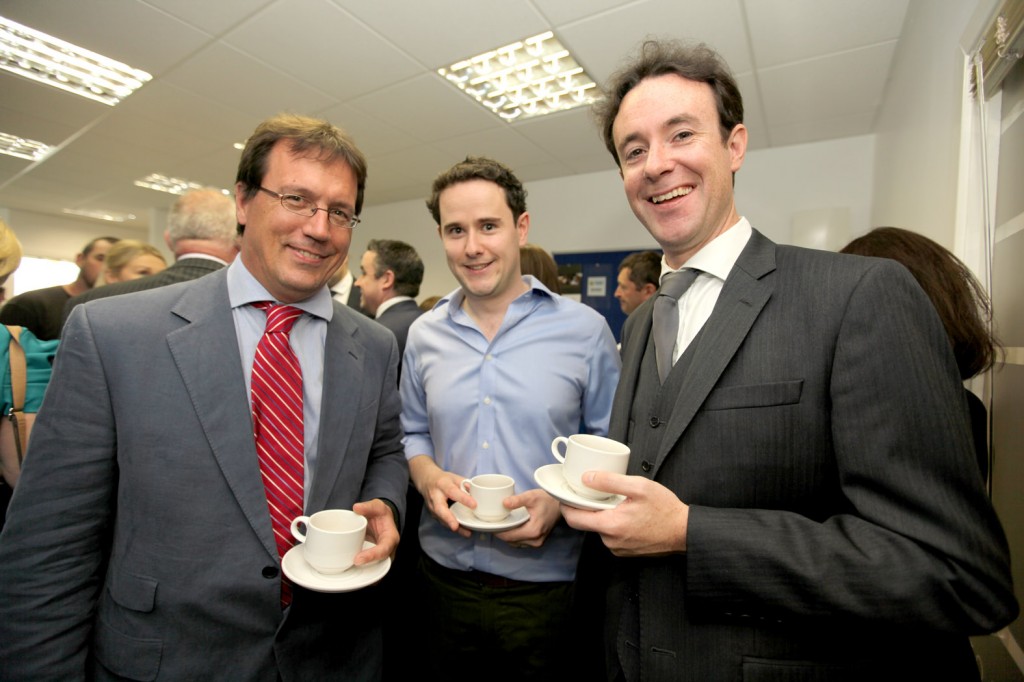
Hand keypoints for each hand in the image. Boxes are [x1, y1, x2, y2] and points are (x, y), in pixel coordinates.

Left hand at [352, 498, 398, 565]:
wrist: (381, 519)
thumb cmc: (381, 514)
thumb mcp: (377, 506)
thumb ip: (368, 507)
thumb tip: (356, 508)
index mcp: (391, 538)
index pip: (383, 550)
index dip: (371, 556)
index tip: (357, 559)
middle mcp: (387, 550)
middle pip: (379, 563)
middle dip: (366, 567)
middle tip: (350, 566)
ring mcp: (380, 556)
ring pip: (373, 568)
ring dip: (362, 571)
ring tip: (347, 570)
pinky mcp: (372, 558)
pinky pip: (367, 566)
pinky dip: (359, 569)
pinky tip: (347, 569)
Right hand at [408, 455, 473, 537]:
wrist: (426, 481)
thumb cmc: (443, 480)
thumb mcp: (454, 477)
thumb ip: (465, 484)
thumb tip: (476, 492)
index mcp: (442, 485)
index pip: (452, 491)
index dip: (463, 498)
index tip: (474, 505)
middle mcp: (435, 497)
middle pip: (440, 509)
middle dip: (448, 518)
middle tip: (455, 526)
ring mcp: (432, 507)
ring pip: (441, 519)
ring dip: (453, 526)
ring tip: (466, 532)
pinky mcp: (433, 514)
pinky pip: (443, 522)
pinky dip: (452, 526)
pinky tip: (463, 531)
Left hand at [494, 488, 561, 547]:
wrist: (560, 505)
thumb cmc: (546, 500)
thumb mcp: (531, 496)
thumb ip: (517, 500)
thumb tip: (504, 503)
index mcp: (533, 531)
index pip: (508, 536)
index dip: (497, 532)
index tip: (491, 524)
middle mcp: (535, 540)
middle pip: (511, 541)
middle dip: (501, 533)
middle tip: (494, 523)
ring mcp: (537, 542)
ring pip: (515, 543)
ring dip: (507, 536)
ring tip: (501, 525)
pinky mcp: (538, 541)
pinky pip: (521, 542)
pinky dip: (514, 537)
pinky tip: (511, 528)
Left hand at [559, 471, 688, 556]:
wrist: (684, 531)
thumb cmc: (664, 509)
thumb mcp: (638, 487)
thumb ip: (610, 481)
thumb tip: (587, 478)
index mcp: (611, 525)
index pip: (574, 519)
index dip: (566, 506)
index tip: (565, 495)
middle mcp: (610, 541)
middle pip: (586, 523)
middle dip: (587, 508)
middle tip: (594, 492)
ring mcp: (618, 549)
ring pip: (599, 529)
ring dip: (603, 516)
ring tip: (617, 502)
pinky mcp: (625, 552)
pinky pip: (611, 536)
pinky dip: (613, 524)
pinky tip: (626, 514)